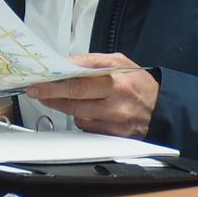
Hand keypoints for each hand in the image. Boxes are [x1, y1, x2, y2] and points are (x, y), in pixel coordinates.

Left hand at [25, 53, 158, 136]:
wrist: (163, 107)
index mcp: (116, 81)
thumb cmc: (138, 82)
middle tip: (35, 91)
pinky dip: (81, 117)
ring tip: (55, 97)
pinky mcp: (114, 135)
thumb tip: (65, 62)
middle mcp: (115, 103)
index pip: (78, 83)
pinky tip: (84, 109)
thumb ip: (90, 61)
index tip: (38, 82)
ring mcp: (114, 122)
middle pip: (74, 101)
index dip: (54, 84)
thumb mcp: (119, 61)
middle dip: (50, 95)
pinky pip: (87, 127)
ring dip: (62, 106)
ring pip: (77, 116)